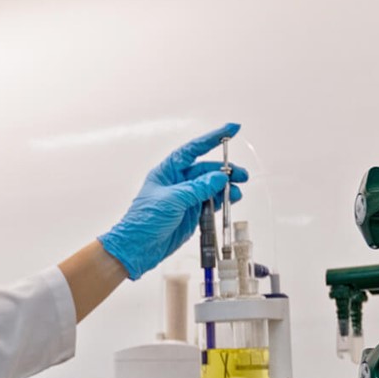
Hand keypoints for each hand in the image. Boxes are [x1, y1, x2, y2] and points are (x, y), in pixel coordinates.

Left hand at [98, 123, 248, 279]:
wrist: (137, 249)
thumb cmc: (144, 221)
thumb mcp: (173, 200)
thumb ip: (198, 188)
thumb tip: (219, 178)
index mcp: (168, 172)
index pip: (193, 150)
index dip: (212, 138)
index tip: (231, 129)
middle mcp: (178, 182)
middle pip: (206, 170)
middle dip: (225, 171)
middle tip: (241, 175)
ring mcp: (186, 199)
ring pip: (211, 187)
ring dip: (226, 188)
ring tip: (236, 192)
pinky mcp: (192, 214)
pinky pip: (211, 203)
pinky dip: (222, 201)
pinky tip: (231, 200)